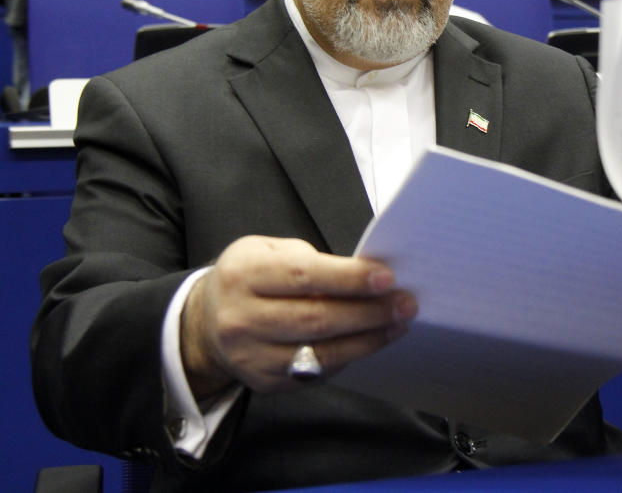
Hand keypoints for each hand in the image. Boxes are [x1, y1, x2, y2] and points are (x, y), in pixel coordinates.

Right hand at [181, 236, 416, 397]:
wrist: (205, 323)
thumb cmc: (248, 278)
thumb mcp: (265, 250)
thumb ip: (308, 260)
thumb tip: (362, 275)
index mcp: (244, 274)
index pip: (303, 276)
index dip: (348, 278)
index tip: (386, 277)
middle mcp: (241, 318)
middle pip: (315, 318)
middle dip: (368, 312)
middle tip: (405, 303)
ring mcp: (251, 356)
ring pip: (319, 352)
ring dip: (367, 339)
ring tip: (398, 323)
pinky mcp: (264, 382)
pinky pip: (316, 373)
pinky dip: (349, 356)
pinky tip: (371, 341)